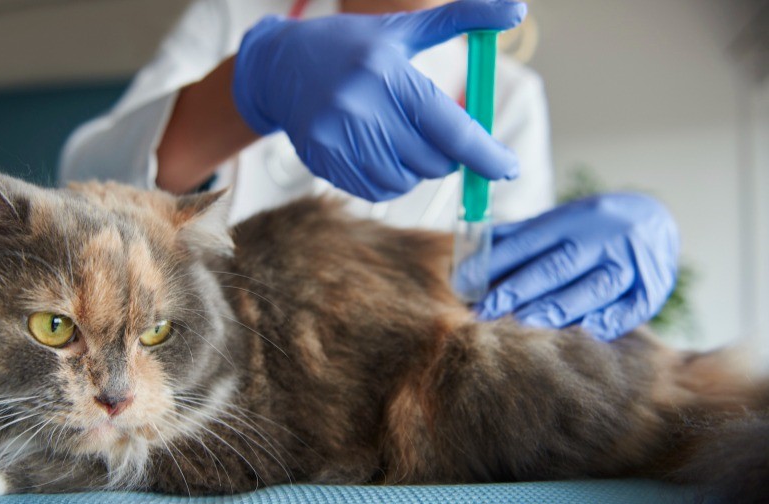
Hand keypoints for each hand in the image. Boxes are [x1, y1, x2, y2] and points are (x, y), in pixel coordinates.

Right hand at [232, 1, 525, 201]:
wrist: (280, 67)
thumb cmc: (352, 46)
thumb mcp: (404, 29)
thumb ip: (462, 17)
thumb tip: (517, 10)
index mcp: (388, 71)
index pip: (451, 128)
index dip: (486, 154)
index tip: (509, 167)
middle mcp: (361, 106)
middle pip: (433, 161)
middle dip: (447, 156)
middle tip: (438, 136)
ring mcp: (338, 136)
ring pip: (406, 181)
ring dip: (417, 170)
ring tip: (402, 140)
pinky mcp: (323, 159)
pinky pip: (376, 191)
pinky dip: (391, 180)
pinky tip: (381, 153)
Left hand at [476, 193, 679, 339]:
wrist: (654, 218)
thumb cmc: (590, 227)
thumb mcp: (557, 221)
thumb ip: (516, 236)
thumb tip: (467, 249)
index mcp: (571, 220)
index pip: (528, 242)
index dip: (496, 263)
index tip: (465, 283)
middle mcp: (601, 238)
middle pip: (557, 266)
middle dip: (518, 290)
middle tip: (486, 311)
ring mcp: (629, 262)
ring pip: (593, 287)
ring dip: (559, 308)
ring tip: (525, 325)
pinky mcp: (652, 286)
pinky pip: (633, 306)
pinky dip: (611, 320)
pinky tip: (587, 331)